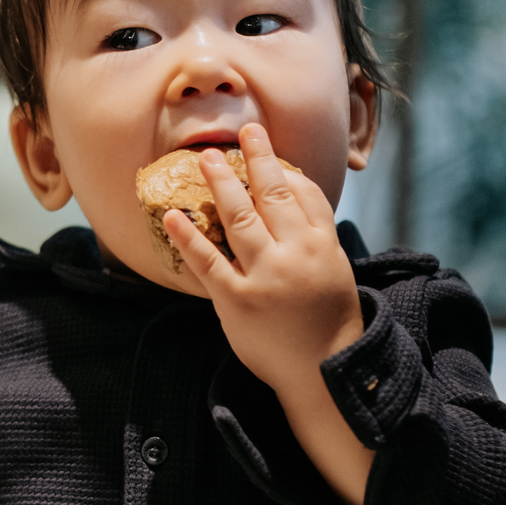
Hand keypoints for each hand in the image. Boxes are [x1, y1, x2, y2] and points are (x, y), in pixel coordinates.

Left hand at [164, 124, 373, 504]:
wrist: (322, 370)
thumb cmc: (326, 317)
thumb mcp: (333, 267)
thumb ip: (314, 229)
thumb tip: (293, 185)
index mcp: (323, 244)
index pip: (301, 192)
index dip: (279, 164)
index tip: (261, 143)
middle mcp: (296, 254)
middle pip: (272, 195)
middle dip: (253, 160)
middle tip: (236, 133)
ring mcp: (265, 277)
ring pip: (239, 218)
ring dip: (220, 183)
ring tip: (203, 158)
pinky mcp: (238, 301)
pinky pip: (208, 262)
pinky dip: (188, 236)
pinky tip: (172, 215)